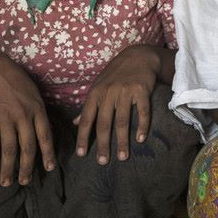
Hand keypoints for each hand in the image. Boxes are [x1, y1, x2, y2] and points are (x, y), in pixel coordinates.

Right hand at [0, 53, 54, 185]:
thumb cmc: (16, 81)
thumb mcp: (35, 94)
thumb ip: (39, 113)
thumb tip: (45, 132)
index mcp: (37, 110)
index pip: (45, 137)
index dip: (48, 155)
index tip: (49, 169)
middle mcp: (23, 116)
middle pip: (27, 148)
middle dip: (27, 168)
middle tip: (25, 182)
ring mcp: (5, 118)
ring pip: (9, 150)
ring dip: (8, 168)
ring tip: (6, 182)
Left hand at [74, 45, 161, 163]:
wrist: (139, 55)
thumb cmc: (116, 74)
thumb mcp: (98, 86)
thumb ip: (88, 105)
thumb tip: (75, 123)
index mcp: (95, 94)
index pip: (87, 119)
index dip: (83, 137)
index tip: (82, 155)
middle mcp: (108, 93)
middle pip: (104, 123)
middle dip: (103, 144)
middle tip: (103, 162)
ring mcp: (125, 91)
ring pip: (123, 121)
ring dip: (122, 141)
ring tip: (123, 157)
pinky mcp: (142, 90)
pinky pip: (142, 111)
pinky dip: (142, 126)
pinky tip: (141, 139)